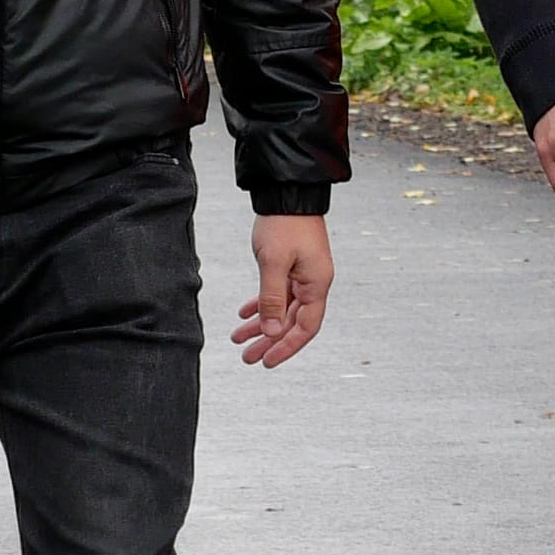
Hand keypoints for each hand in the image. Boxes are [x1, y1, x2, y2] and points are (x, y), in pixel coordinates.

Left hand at [235, 214, 331, 366]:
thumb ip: (272, 299)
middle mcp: (313, 283)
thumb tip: (271, 331)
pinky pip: (277, 294)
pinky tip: (244, 314)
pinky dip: (261, 305)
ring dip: (261, 325)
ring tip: (239, 338)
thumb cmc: (285, 224)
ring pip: (282, 310)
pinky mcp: (292, 266)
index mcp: (316, 285)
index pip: (304, 328)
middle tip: (247, 357)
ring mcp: (302, 275)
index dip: (286, 347)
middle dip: (269, 341)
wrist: (287, 193)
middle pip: (291, 322)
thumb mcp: (273, 263)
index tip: (267, 361)